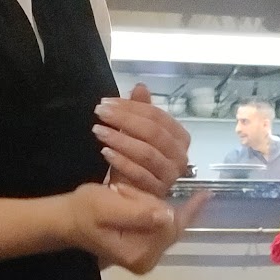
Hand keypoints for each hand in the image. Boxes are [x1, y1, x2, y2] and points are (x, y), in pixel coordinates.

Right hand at [60, 182, 210, 274]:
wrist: (68, 221)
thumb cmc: (84, 211)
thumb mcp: (107, 206)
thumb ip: (138, 212)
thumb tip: (168, 215)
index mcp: (138, 254)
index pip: (168, 225)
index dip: (164, 205)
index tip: (193, 194)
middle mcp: (147, 261)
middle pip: (171, 226)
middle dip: (154, 204)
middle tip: (122, 194)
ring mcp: (147, 258)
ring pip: (168, 224)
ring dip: (152, 206)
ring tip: (122, 198)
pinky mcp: (146, 251)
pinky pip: (164, 229)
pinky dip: (159, 213)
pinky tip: (165, 202)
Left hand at [93, 83, 190, 197]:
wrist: (129, 192)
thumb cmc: (134, 160)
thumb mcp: (135, 133)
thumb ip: (140, 111)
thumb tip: (140, 87)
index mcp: (179, 137)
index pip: (157, 116)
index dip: (131, 107)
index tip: (105, 102)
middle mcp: (180, 156)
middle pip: (154, 133)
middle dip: (124, 120)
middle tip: (100, 113)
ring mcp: (170, 175)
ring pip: (147, 153)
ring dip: (121, 140)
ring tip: (98, 131)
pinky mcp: (158, 192)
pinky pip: (140, 175)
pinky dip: (122, 162)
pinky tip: (105, 152)